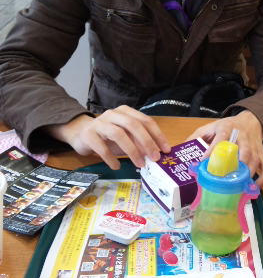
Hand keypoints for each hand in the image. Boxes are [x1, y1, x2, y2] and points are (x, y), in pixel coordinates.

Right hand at [45, 106, 170, 169]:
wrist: (81, 133)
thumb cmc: (108, 136)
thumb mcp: (126, 137)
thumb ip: (139, 142)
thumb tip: (157, 154)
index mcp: (126, 112)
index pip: (145, 120)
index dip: (157, 135)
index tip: (165, 149)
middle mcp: (113, 114)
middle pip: (133, 125)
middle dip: (146, 142)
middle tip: (154, 158)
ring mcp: (99, 123)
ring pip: (118, 134)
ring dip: (132, 150)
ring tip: (140, 164)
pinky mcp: (88, 135)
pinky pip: (102, 147)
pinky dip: (111, 158)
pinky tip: (117, 166)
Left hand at [188, 110, 262, 186]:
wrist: (250, 120)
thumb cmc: (228, 126)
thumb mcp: (210, 127)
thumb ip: (197, 136)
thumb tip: (182, 149)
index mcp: (227, 129)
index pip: (221, 137)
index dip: (213, 149)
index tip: (204, 162)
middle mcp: (243, 138)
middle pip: (244, 150)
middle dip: (237, 164)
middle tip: (226, 179)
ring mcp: (254, 147)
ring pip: (255, 160)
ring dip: (248, 175)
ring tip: (239, 187)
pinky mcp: (261, 155)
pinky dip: (262, 179)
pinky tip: (253, 188)